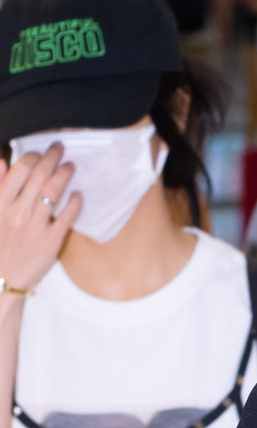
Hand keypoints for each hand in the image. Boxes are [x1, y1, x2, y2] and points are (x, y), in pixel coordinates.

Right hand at [0, 143, 81, 294]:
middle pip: (38, 176)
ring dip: (64, 174)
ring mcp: (34, 228)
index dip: (32, 156)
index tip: (39, 152)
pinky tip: (78, 194)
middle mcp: (17, 213)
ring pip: (53, 193)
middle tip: (60, 147)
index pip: (19, 170)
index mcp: (1, 204)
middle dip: (51, 157)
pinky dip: (74, 203)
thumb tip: (3, 162)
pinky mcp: (50, 244)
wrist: (1, 280)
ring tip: (71, 165)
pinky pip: (66, 219)